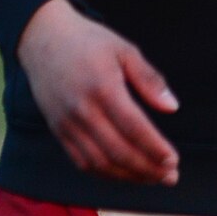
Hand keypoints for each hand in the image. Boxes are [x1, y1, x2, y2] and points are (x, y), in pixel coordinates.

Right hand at [17, 0, 179, 185]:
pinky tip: (124, 173)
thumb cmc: (88, 41)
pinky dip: (105, 174)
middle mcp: (82, 109)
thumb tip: (172, 107)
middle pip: (118, 151)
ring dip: (129, 176)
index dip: (155, 149)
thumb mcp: (124, 50)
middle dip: (148, 169)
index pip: (134, 128)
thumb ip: (149, 79)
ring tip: (152, 178)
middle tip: (170, 176)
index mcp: (103, 87)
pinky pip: (82, 161)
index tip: (173, 160)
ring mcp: (67, 122)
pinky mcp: (57, 129)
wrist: (42, 38)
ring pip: (100, 163)